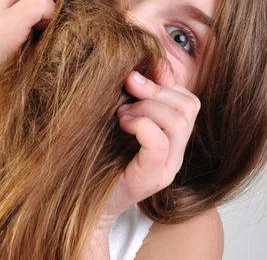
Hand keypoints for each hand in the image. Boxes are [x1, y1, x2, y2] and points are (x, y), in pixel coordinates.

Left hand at [98, 65, 200, 227]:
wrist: (78, 201)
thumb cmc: (96, 155)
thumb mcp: (120, 117)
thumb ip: (137, 97)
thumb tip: (149, 65)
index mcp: (172, 137)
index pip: (188, 100)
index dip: (165, 82)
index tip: (135, 77)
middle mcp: (176, 153)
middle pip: (188, 106)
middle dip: (156, 89)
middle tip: (128, 88)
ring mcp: (167, 167)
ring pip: (177, 120)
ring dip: (147, 106)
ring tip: (122, 113)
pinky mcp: (151, 178)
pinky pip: (158, 140)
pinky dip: (141, 123)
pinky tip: (123, 124)